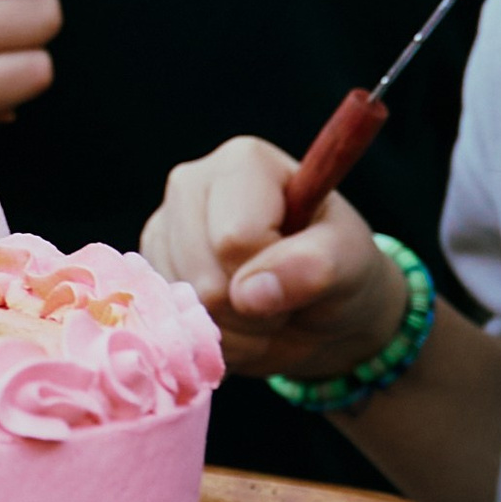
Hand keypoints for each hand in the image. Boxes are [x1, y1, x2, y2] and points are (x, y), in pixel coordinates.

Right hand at [141, 135, 403, 384]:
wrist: (319, 308)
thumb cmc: (340, 269)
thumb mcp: (351, 263)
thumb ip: (317, 266)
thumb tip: (252, 291)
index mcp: (243, 163)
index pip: (236, 238)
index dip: (270, 272)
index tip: (297, 268)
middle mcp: (191, 184)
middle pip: (203, 278)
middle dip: (249, 308)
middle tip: (281, 296)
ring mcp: (163, 228)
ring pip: (182, 307)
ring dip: (232, 328)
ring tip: (260, 308)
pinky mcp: (149, 270)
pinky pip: (168, 324)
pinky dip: (209, 337)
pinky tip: (233, 318)